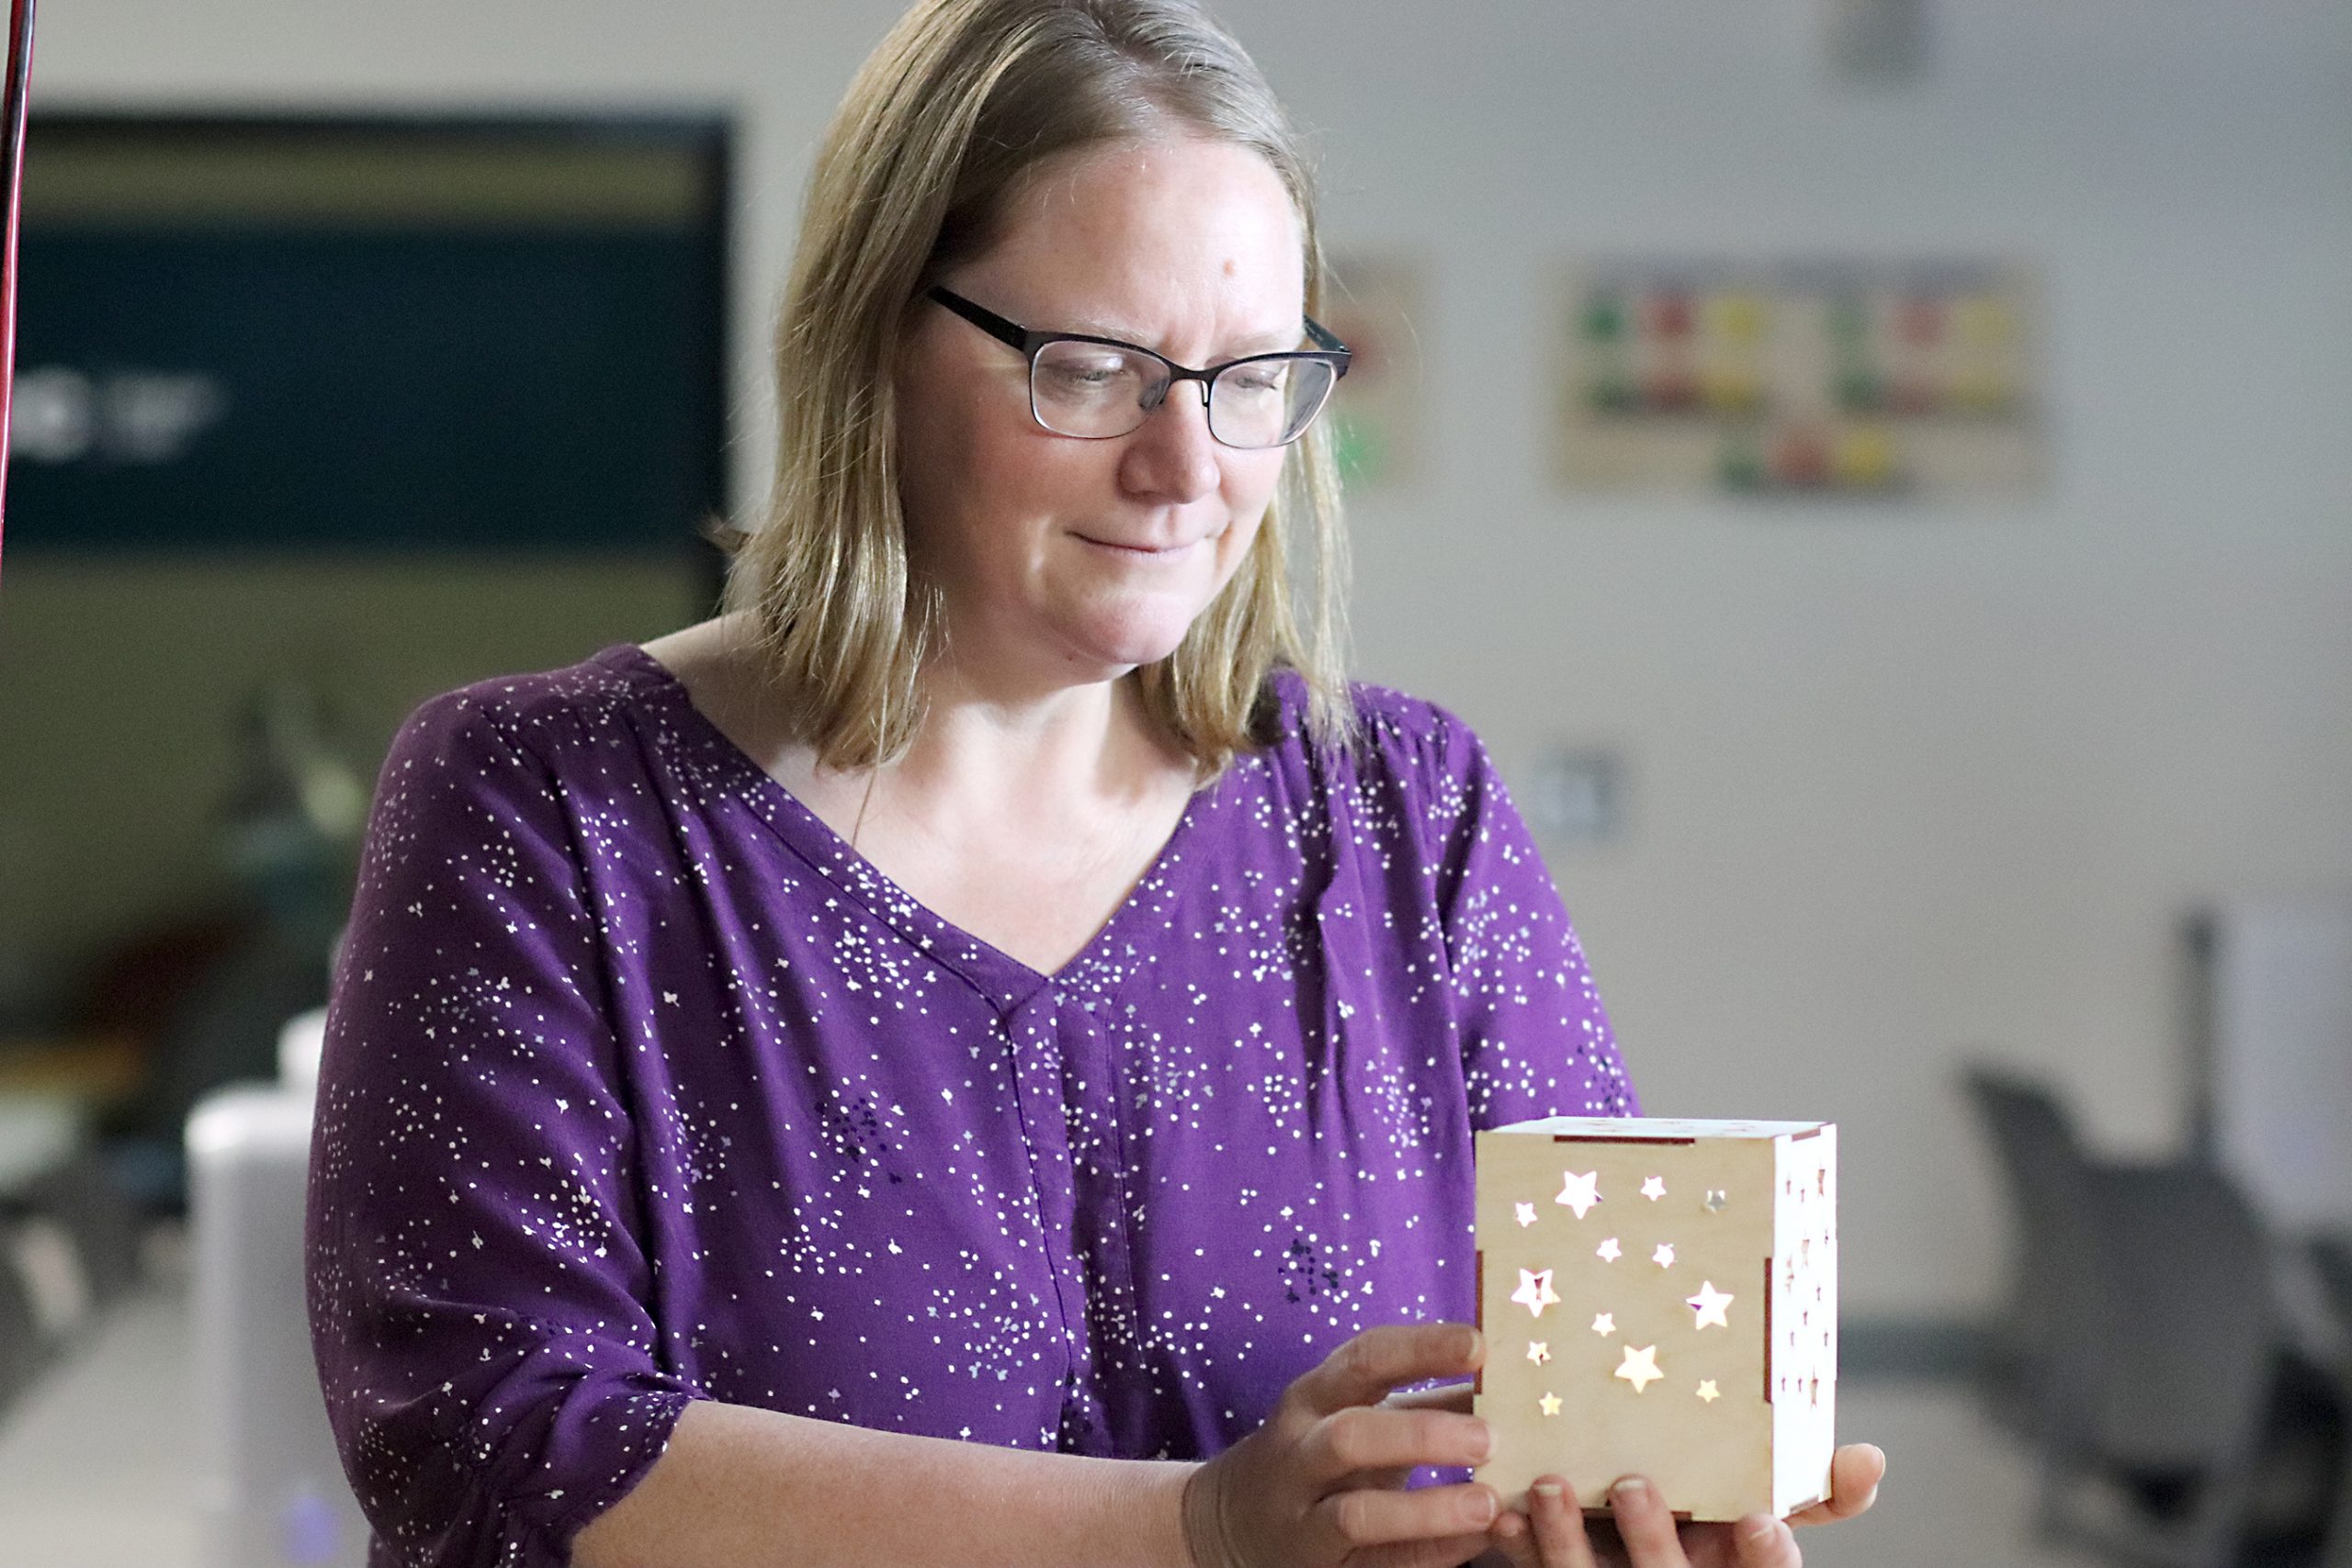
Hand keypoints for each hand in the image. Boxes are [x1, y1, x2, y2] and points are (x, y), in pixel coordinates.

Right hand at [1181, 1322, 1503, 1567]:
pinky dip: (1430, 1552)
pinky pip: (1378, 1564)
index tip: (1479, 1345)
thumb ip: (1425, 1399)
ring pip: (1358, 1514)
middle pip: (1351, 1437)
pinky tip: (1477, 1540)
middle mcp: (1300, 1452)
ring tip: (1488, 1503)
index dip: (1420, 1349)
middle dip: (1422, 1435)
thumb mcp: (1355, 1413)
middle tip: (1489, 1437)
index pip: (1363, 1360)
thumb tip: (1504, 1378)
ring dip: (1427, 1509)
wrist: (1235, 1522)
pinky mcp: (1319, 1565)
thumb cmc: (1319, 1453)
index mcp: (1313, 1397)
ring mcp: (1303, 1516)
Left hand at [1480, 1443, 1885, 1567]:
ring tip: (1550, 1485)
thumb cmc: (1706, 1529)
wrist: (1626, 1547)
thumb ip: (1816, 1490)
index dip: (1768, 1560)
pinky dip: (1513, 1544)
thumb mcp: (1758, 1514)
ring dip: (1564, 1541)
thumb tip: (1872, 1459)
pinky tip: (1498, 1511)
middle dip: (1651, 1543)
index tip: (1762, 1522)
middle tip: (1633, 1482)